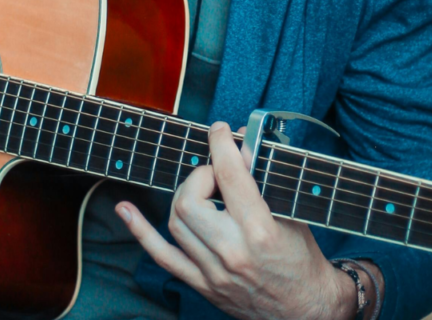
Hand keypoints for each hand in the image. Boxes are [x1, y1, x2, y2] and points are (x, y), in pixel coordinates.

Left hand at [117, 122, 360, 319]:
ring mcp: (213, 271)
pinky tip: (124, 209)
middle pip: (190, 200)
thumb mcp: (293, 213)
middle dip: (200, 176)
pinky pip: (162, 255)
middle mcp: (232, 252)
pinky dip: (140, 231)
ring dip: (184, 196)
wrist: (307, 310)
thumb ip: (265, 179)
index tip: (219, 131)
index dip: (221, 145)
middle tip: (216, 174)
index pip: (229, 175)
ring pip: (175, 221)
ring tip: (202, 191)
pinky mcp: (202, 284)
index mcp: (260, 231)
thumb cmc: (303, 259)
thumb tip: (240, 143)